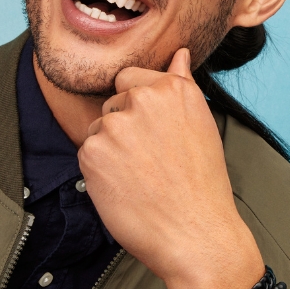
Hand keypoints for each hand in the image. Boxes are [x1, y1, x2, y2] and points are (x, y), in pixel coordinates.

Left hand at [78, 48, 264, 288]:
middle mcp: (141, 99)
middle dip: (124, 128)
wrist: (196, 235)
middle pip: (112, 104)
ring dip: (111, 150)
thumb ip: (183, 84)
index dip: (138, 108)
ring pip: (98, 129)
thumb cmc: (202, 185)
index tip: (153, 135)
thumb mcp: (201, 125)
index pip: (129, 79)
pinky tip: (125, 187)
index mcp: (171, 87)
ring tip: (141, 177)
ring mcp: (114, 124)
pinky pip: (87, 153)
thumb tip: (180, 53)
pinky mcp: (91, 151)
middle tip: (152, 162)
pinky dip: (99, 170)